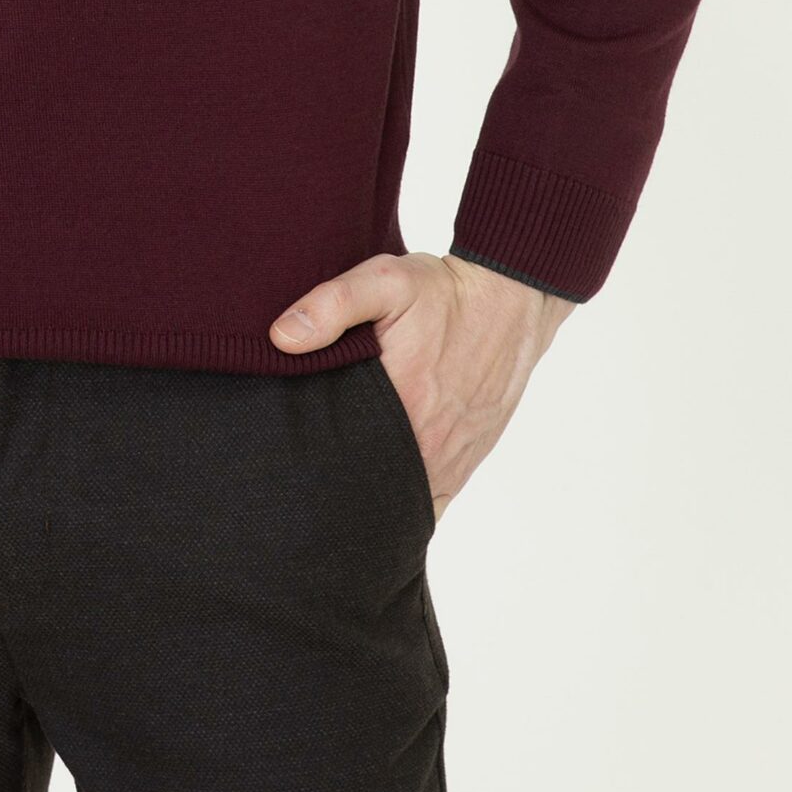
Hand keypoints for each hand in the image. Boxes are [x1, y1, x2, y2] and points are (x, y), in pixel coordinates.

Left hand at [268, 251, 576, 520]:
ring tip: (331, 504)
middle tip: (299, 491)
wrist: (510, 299)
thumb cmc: (442, 291)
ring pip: (399, 504)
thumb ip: (332, 304)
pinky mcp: (466, 461)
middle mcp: (427, 444)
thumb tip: (281, 337)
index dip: (309, 468)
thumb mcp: (385, 281)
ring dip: (369, 506)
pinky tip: (378, 509)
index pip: (339, 459)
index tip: (283, 468)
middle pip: (368, 491)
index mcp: (400, 403)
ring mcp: (449, 459)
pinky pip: (430, 505)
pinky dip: (404, 510)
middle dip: (333, 495)